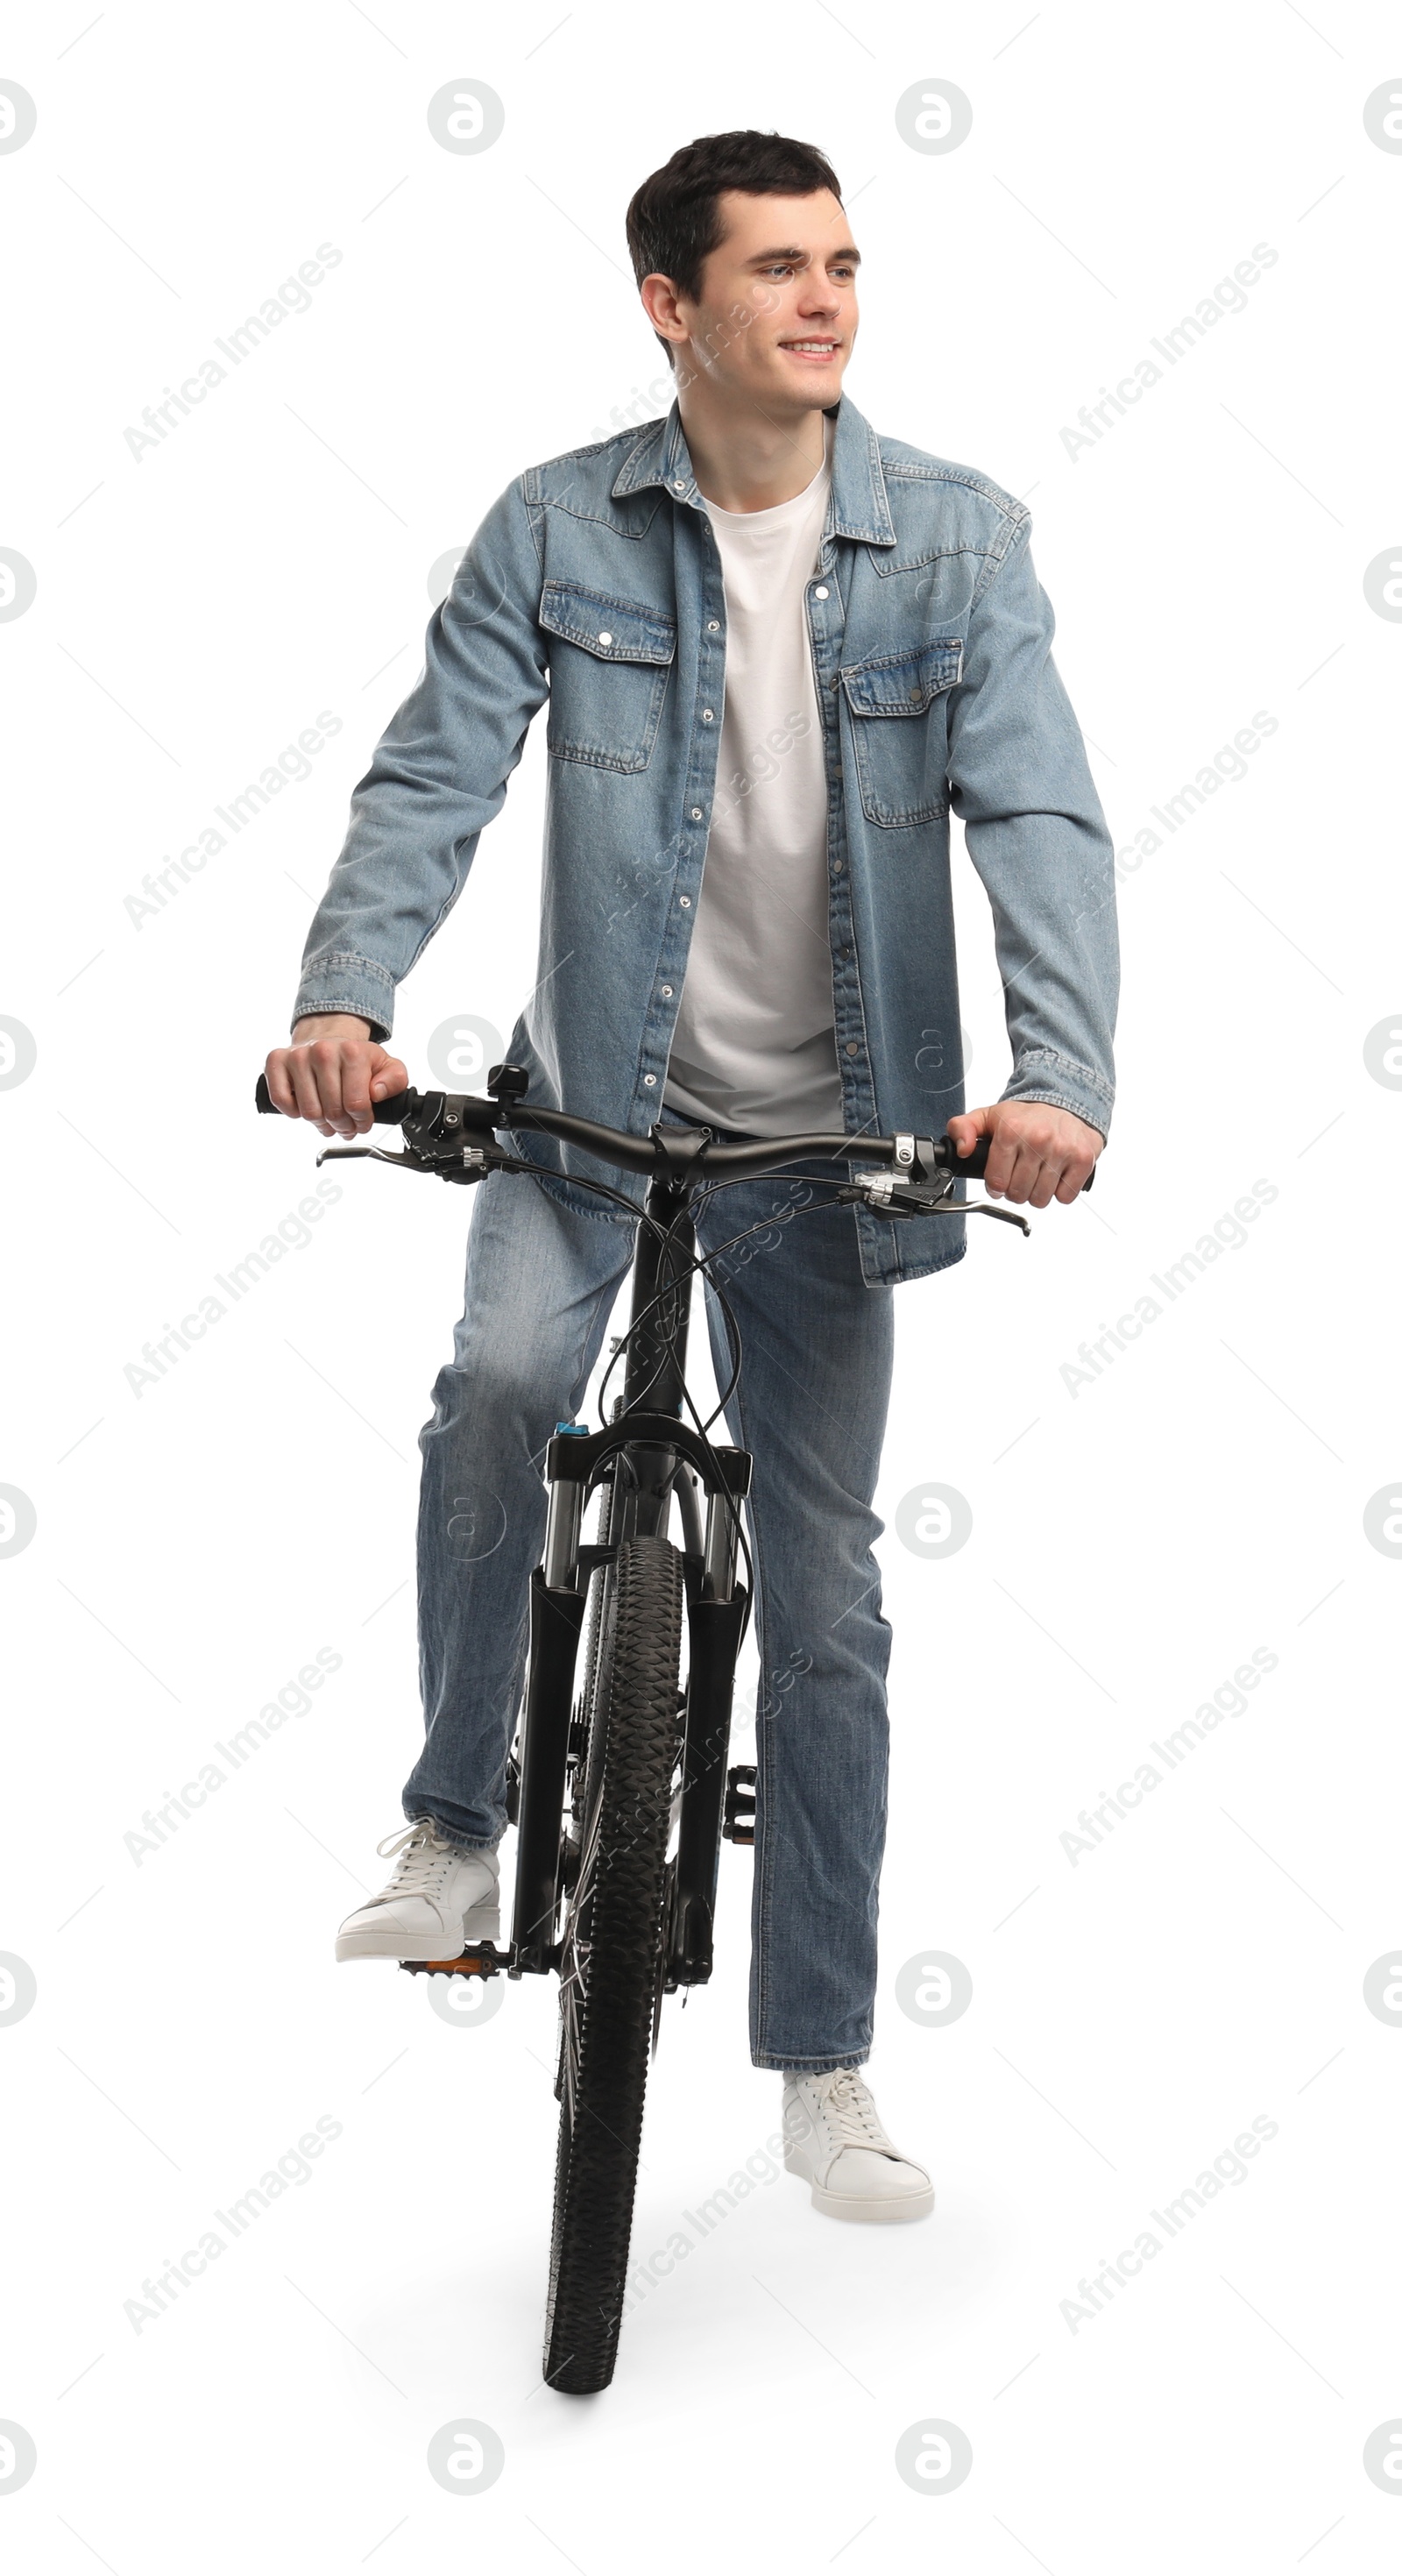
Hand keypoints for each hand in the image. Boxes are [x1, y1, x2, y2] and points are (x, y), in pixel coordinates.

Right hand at [264, 1015, 407, 1139]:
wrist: (327, 1041)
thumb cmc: (355, 1059)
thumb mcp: (386, 1066)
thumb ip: (395, 1080)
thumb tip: (377, 1092)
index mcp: (352, 1051)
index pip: (356, 1104)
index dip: (362, 1122)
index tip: (362, 1122)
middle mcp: (323, 1050)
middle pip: (333, 1112)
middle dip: (343, 1126)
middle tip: (346, 1124)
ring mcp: (297, 1055)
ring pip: (309, 1112)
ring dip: (321, 1123)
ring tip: (328, 1119)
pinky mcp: (276, 1061)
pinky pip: (281, 1101)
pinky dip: (293, 1112)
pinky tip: (305, 1107)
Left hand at [944, 1099, 1102, 1206]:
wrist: (1066, 1101)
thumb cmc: (1026, 1116)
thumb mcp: (988, 1117)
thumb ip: (963, 1129)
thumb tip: (962, 1149)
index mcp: (1011, 1130)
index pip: (997, 1181)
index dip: (996, 1187)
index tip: (1000, 1181)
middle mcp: (1037, 1140)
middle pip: (1018, 1194)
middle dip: (1015, 1191)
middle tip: (1019, 1178)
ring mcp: (1062, 1150)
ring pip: (1040, 1199)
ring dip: (1036, 1194)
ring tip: (1036, 1177)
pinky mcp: (1083, 1159)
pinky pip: (1065, 1196)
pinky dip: (1059, 1192)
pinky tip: (1055, 1175)